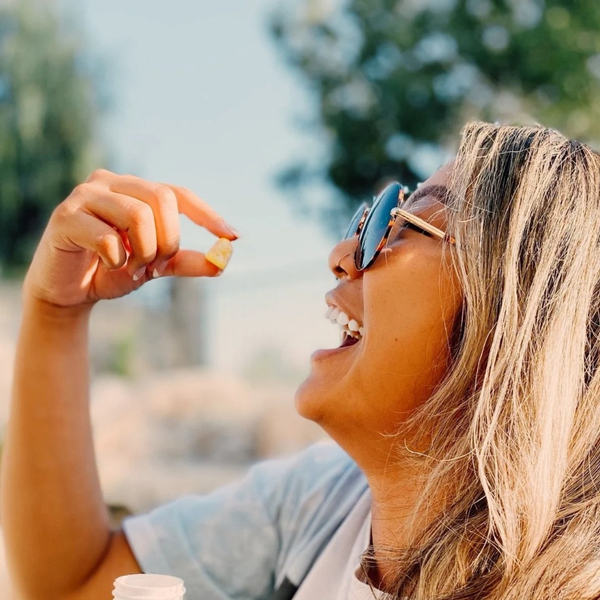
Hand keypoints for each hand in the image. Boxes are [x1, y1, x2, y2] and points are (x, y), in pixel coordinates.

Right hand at [23, 169, 238, 310]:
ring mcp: (86, 195)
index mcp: (134, 189)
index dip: (207, 214)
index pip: (178, 193)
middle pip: (161, 198)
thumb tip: (222, 262)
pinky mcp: (66, 216)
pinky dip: (117, 260)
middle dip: (168, 239)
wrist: (68, 291)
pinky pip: (107, 237)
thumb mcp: (154, 266)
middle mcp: (111, 183)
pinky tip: (108, 265)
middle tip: (156, 264)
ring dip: (143, 251)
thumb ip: (185, 262)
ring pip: (137, 215)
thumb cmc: (111, 270)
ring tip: (131, 267)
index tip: (232, 236)